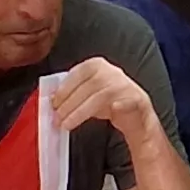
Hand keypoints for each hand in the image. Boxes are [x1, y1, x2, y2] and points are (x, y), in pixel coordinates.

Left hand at [47, 58, 161, 148]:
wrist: (135, 116)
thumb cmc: (107, 103)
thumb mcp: (86, 93)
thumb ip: (72, 92)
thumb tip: (52, 100)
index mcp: (97, 65)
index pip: (78, 73)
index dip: (65, 88)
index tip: (54, 103)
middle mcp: (112, 72)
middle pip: (88, 86)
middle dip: (69, 104)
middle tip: (57, 118)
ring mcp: (125, 86)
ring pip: (101, 97)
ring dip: (81, 112)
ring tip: (68, 124)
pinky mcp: (137, 100)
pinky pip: (128, 102)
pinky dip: (121, 105)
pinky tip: (113, 110)